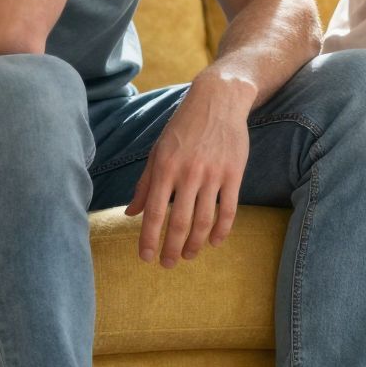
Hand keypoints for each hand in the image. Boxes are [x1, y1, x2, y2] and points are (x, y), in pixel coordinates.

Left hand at [124, 74, 253, 266]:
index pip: (155, 212)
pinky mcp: (234, 174)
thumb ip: (145, 184)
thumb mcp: (158, 151)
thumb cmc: (183, 127)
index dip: (149, 239)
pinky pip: (229, 209)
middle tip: (168, 264)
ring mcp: (213, 174)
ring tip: (188, 256)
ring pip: (204, 219)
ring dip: (195, 243)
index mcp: (165, 168)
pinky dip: (222, 230)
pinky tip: (214, 242)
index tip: (146, 258)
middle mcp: (188, 173)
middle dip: (172, 248)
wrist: (218, 102)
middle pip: (179, 222)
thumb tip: (131, 213)